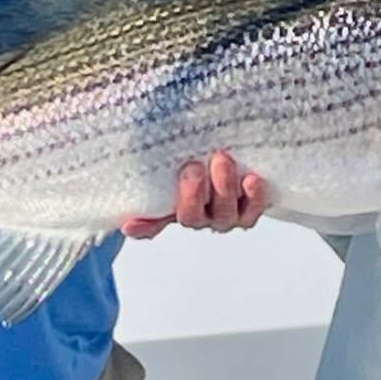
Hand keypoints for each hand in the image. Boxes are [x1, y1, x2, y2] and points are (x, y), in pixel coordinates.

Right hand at [121, 152, 267, 239]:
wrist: (241, 152)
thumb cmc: (207, 160)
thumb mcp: (177, 167)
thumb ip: (155, 182)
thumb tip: (126, 216)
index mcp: (178, 208)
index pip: (155, 223)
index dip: (145, 226)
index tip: (130, 222)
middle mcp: (202, 217)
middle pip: (193, 216)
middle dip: (193, 194)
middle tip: (194, 168)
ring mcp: (228, 214)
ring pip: (224, 213)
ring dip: (222, 188)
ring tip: (222, 161)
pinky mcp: (253, 206)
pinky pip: (254, 208)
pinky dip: (254, 196)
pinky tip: (251, 179)